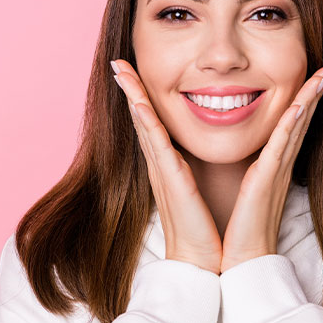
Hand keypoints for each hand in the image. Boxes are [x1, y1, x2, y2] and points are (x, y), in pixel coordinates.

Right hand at [110, 59, 222, 274]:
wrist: (201, 260)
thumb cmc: (205, 227)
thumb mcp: (200, 189)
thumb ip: (197, 169)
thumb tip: (198, 156)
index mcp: (170, 165)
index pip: (152, 123)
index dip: (141, 97)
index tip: (132, 72)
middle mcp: (161, 164)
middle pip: (141, 117)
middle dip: (129, 88)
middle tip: (117, 61)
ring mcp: (163, 170)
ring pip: (144, 123)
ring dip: (132, 95)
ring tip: (120, 69)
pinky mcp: (171, 179)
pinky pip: (156, 143)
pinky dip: (145, 120)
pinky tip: (137, 101)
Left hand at [220, 66, 322, 272]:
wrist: (237, 260)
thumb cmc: (237, 230)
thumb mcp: (242, 192)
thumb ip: (247, 173)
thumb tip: (246, 163)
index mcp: (271, 167)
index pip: (290, 127)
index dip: (304, 102)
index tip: (313, 79)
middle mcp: (279, 166)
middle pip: (301, 121)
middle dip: (314, 93)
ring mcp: (276, 171)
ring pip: (297, 127)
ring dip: (310, 99)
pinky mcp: (267, 179)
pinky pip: (282, 145)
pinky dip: (293, 123)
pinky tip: (300, 104)